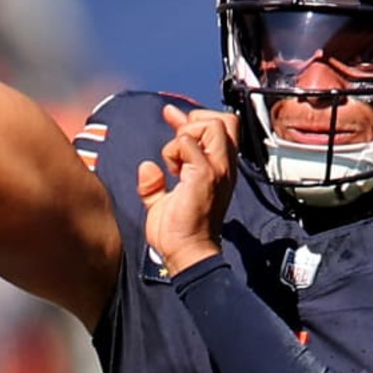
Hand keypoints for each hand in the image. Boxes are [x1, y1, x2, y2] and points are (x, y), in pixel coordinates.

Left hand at [138, 103, 238, 275]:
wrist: (187, 254)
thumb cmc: (179, 233)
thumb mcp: (164, 200)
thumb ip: (158, 178)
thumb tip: (147, 163)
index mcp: (218, 171)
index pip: (218, 128)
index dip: (194, 118)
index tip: (171, 118)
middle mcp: (223, 167)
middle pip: (224, 120)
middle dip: (196, 121)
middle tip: (177, 142)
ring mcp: (217, 170)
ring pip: (212, 125)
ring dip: (186, 135)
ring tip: (175, 162)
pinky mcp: (205, 175)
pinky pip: (188, 143)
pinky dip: (173, 150)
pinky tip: (172, 171)